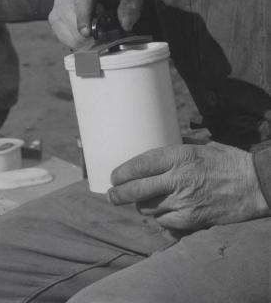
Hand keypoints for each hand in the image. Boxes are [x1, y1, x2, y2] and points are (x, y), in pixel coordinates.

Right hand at [48, 0, 142, 48]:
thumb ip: (131, 8)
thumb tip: (125, 24)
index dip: (83, 15)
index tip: (86, 33)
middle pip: (72, 13)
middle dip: (87, 31)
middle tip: (104, 34)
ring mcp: (58, 1)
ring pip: (64, 25)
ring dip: (81, 37)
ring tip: (96, 33)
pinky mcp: (53, 16)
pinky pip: (59, 33)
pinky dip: (73, 41)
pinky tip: (85, 39)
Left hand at [108, 143, 269, 230]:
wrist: (256, 184)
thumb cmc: (228, 161)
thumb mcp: (200, 146)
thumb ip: (176, 151)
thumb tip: (153, 154)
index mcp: (179, 155)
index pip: (141, 164)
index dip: (123, 172)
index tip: (114, 176)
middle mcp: (178, 177)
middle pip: (137, 189)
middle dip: (119, 194)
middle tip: (112, 196)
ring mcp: (185, 200)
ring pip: (149, 207)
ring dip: (141, 205)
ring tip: (139, 202)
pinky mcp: (193, 219)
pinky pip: (165, 221)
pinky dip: (160, 218)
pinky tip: (161, 212)